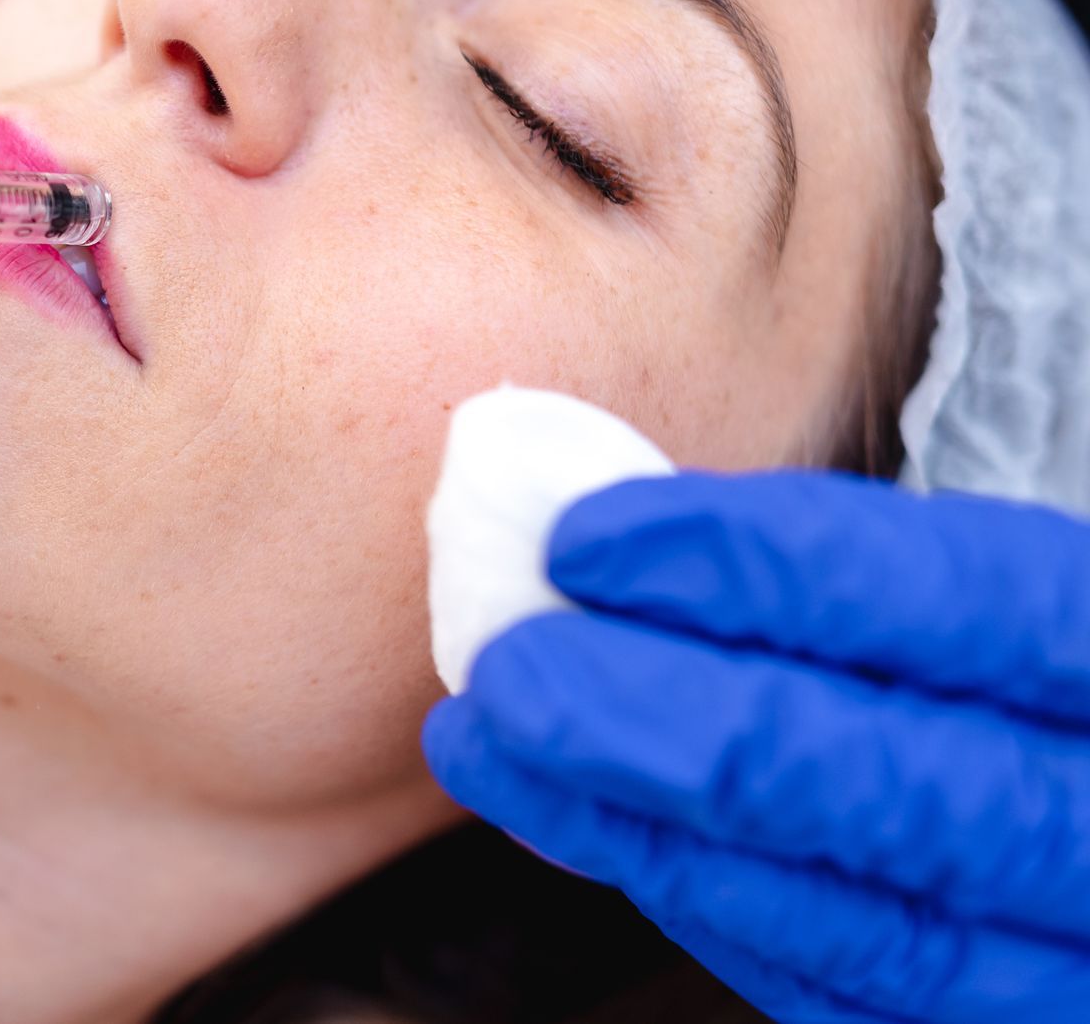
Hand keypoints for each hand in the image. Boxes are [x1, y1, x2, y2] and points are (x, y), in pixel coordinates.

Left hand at [423, 471, 1089, 1022]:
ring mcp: (1076, 964)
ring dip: (642, 830)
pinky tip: (583, 824)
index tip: (583, 539)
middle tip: (509, 670)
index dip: (768, 571)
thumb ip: (858, 572)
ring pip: (860, 926)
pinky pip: (842, 993)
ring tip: (488, 742)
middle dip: (680, 730)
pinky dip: (699, 902)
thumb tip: (603, 542)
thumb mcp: (1004, 583)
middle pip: (905, 797)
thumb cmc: (1016, 665)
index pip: (972, 608)